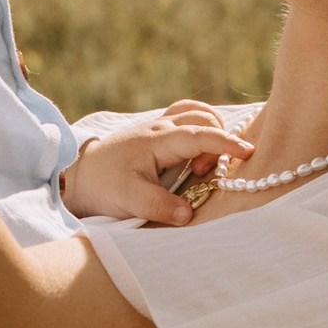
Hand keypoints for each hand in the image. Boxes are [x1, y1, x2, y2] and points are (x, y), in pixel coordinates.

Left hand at [60, 103, 252, 227]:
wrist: (80, 175)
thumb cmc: (104, 186)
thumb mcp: (128, 200)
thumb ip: (158, 206)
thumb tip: (187, 214)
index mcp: (156, 140)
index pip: (198, 134)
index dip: (224, 142)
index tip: (247, 152)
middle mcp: (160, 127)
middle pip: (202, 118)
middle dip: (217, 142)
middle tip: (205, 174)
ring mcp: (159, 126)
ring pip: (197, 113)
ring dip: (210, 132)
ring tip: (202, 164)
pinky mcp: (158, 133)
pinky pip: (188, 117)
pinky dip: (203, 127)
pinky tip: (199, 151)